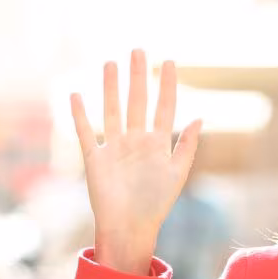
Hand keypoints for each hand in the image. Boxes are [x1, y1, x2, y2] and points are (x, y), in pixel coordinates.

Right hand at [70, 51, 202, 274]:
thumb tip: (201, 117)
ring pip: (112, 110)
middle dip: (139, 76)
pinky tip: (76, 95)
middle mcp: (135, 141)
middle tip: (139, 50)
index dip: (167, 85)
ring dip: (111, 87)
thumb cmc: (156, 205)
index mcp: (158, 144)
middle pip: (137, 101)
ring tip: (110, 63)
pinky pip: (86, 132)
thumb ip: (188, 146)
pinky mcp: (95, 159)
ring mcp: (114, 147)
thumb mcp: (178, 174)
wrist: (129, 228)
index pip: (164, 107)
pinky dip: (79, 115)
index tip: (170, 61)